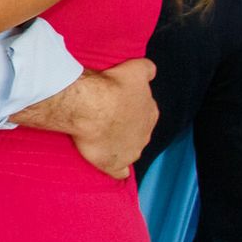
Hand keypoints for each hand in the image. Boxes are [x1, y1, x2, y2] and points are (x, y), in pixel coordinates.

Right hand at [68, 58, 157, 179]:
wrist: (91, 107)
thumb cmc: (112, 87)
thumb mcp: (136, 69)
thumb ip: (147, 69)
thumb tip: (150, 70)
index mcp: (150, 112)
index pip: (146, 111)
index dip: (131, 107)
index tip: (117, 103)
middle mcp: (145, 133)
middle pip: (138, 131)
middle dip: (127, 127)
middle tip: (106, 118)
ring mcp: (131, 151)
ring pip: (131, 149)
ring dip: (121, 145)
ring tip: (103, 139)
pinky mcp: (114, 164)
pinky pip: (120, 172)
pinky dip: (118, 171)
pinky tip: (114, 168)